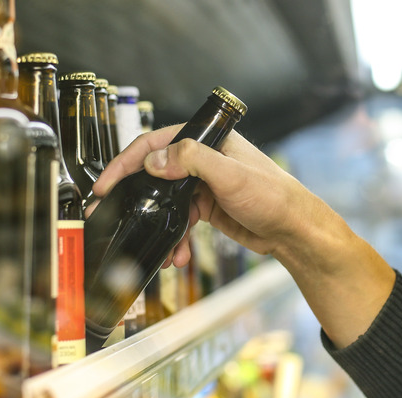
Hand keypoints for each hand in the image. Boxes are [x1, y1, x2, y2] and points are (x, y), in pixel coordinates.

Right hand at [92, 124, 310, 266]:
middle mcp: (201, 159)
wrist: (294, 231)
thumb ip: (192, 160)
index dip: (126, 162)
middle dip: (134, 197)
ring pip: (165, 202)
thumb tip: (155, 161)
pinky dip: (175, 238)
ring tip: (159, 247)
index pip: (155, 144)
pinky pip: (179, 221)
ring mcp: (202, 184)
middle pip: (154, 173)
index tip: (107, 183)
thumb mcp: (231, 175)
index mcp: (206, 141)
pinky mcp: (206, 207)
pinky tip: (178, 254)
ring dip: (158, 225)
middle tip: (113, 213)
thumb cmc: (275, 196)